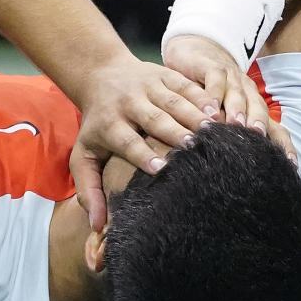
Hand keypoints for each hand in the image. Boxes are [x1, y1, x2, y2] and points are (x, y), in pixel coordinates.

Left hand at [69, 54, 210, 232]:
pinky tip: (217, 110)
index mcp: (109, 124)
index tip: (161, 168)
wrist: (100, 76)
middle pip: (154, 119)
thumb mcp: (84, 155)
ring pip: (173, 101)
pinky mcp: (163, 74)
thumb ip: (88, 190)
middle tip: (195, 148)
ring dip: (193, 115)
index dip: (143, 154)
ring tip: (213, 132)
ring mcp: (147, 86)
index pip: (127, 141)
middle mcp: (128, 103)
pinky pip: (185, 84)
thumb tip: (96, 226)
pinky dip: (201, 96)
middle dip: (174, 132)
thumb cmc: (97, 125)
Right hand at [162, 35, 297, 161]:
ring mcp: (231, 77)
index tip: (289, 165)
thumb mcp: (222, 115)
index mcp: (254, 106)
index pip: (275, 128)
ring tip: (236, 124)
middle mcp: (247, 92)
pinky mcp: (211, 66)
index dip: (283, 144)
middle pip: (259, 109)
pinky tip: (210, 106)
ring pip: (238, 93)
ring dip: (238, 109)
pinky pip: (216, 79)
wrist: (196, 51)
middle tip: (258, 139)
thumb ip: (230, 136)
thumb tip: (239, 172)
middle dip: (260, 124)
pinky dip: (214, 92)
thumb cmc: (209, 92)